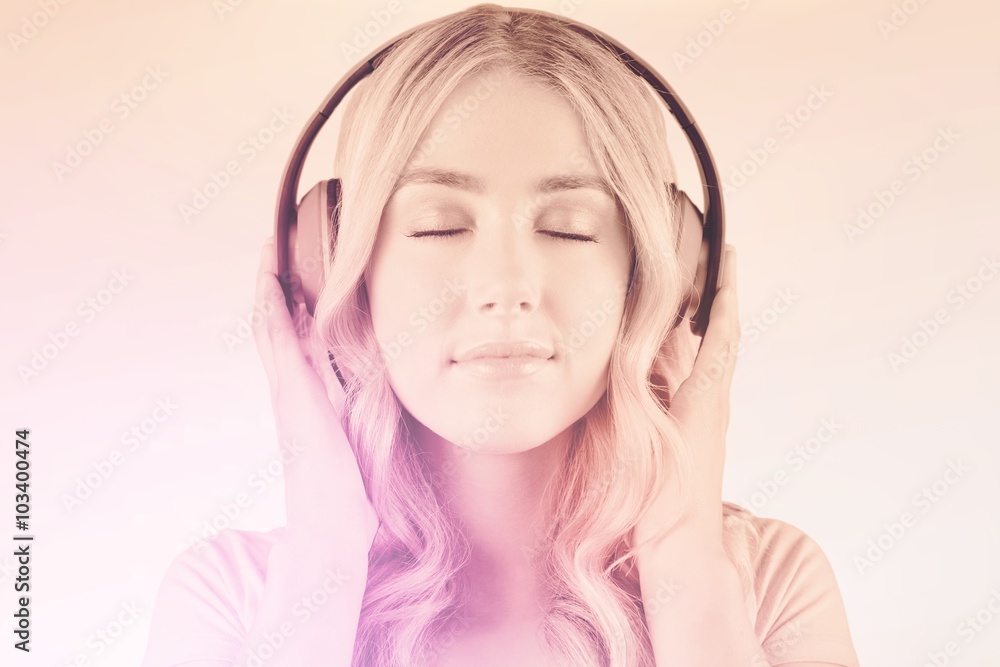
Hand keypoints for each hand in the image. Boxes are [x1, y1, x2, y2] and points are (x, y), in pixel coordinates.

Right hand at [253, 236, 379, 560]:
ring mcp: (287, 386)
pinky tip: (272, 270)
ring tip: (273, 243)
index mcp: (311, 396)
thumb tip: (384, 398)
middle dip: (278, 285)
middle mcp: (293, 387)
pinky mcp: (290, 388)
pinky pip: (273, 333)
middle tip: (279, 243)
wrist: (334, 522)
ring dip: (269, 282)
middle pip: (278, 323)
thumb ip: (367, 417)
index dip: (294, 305)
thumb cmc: (352, 491)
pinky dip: (269, 299)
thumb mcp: (366, 441)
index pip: (297, 340)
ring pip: (270, 320)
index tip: (301, 273)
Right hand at [634, 245, 740, 552]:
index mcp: (705, 396)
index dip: (725, 289)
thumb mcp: (649, 431)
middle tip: (714, 260)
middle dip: (718, 297)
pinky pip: (698, 381)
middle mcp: (713, 402)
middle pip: (721, 337)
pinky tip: (674, 352)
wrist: (679, 548)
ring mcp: (707, 419)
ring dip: (704, 324)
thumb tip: (642, 338)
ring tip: (692, 295)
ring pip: (709, 358)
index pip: (721, 330)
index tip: (729, 252)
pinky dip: (691, 355)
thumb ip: (644, 384)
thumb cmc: (662, 497)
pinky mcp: (697, 434)